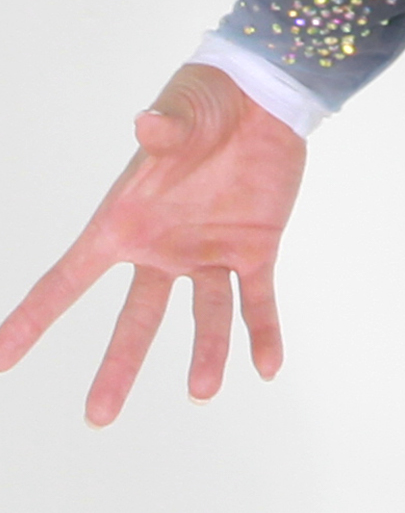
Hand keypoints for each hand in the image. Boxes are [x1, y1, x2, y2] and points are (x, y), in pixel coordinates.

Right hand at [0, 62, 306, 423]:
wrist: (261, 95)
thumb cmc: (204, 101)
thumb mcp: (181, 113)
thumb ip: (165, 130)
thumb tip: (145, 124)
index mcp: (125, 222)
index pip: (67, 279)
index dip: (32, 319)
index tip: (0, 361)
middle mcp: (162, 248)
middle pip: (135, 318)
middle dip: (116, 366)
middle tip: (97, 418)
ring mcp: (208, 253)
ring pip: (203, 316)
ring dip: (205, 353)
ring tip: (202, 391)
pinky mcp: (255, 248)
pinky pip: (257, 300)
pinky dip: (263, 332)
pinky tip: (269, 366)